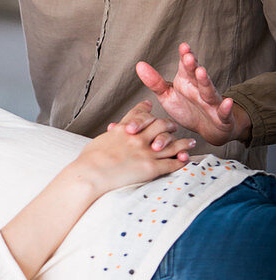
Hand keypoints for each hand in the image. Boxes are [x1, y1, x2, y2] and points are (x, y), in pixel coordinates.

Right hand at [74, 101, 194, 195]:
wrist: (91, 173)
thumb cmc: (89, 160)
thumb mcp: (99, 141)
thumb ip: (110, 137)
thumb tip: (110, 135)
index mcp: (123, 129)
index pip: (137, 114)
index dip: (145, 109)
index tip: (149, 106)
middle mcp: (138, 137)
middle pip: (160, 125)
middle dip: (169, 125)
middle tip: (174, 125)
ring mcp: (146, 151)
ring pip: (171, 144)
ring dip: (183, 143)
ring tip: (191, 142)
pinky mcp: (151, 167)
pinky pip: (171, 163)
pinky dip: (181, 161)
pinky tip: (186, 160)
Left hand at [136, 43, 251, 145]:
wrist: (208, 128)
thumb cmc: (187, 108)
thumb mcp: (168, 95)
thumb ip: (155, 82)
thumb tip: (139, 64)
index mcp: (187, 81)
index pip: (186, 66)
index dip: (185, 56)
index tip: (183, 46)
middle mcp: (200, 89)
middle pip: (196, 76)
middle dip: (193, 66)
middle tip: (188, 57)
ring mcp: (212, 102)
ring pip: (209, 91)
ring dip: (206, 81)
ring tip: (201, 72)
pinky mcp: (221, 117)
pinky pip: (223, 113)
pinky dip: (226, 108)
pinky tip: (227, 102)